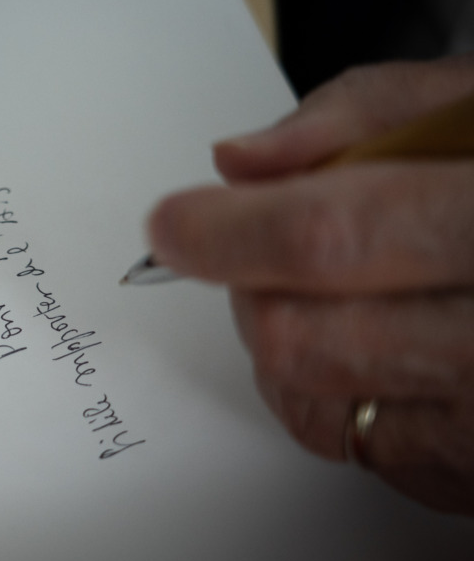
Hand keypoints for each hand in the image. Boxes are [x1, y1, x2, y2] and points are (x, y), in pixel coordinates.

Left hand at [146, 56, 473, 514]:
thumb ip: (363, 114)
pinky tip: (386, 338)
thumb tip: (241, 161)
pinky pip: (355, 446)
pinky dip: (335, 390)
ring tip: (343, 285)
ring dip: (285, 339)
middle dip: (250, 284)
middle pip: (302, 336)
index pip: (333, 238)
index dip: (232, 233)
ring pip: (313, 403)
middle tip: (261, 244)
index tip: (173, 225)